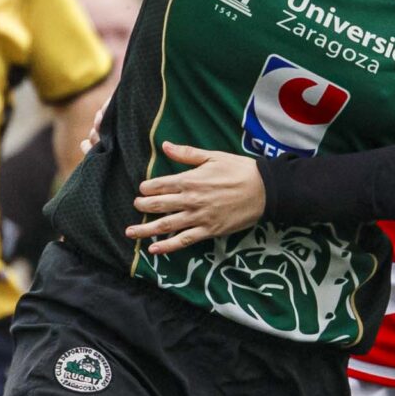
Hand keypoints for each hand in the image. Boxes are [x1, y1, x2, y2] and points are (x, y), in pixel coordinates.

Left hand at [128, 142, 266, 254]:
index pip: (159, 185)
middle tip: (136, 206)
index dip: (147, 188)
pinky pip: (184, 240)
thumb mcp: (213, 156)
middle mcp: (190, 200)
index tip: (142, 190)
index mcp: (190, 180)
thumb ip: (186, 153)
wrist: (264, 189)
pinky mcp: (209, 231)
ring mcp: (199, 217)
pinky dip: (168, 246)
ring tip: (130, 232)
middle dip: (142, 206)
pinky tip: (154, 249)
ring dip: (146, 230)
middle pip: (158, 205)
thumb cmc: (240, 170)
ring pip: (166, 225)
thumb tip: (164, 146)